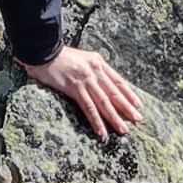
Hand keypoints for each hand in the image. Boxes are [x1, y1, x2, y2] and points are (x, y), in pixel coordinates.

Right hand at [25, 46, 142, 142]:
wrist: (43, 51)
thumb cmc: (60, 57)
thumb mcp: (83, 58)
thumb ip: (93, 69)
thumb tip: (102, 83)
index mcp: (98, 62)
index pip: (118, 81)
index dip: (129, 94)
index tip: (138, 105)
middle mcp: (95, 70)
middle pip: (114, 92)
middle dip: (127, 107)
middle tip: (138, 119)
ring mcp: (85, 79)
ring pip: (104, 102)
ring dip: (114, 117)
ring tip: (123, 129)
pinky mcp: (74, 87)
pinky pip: (88, 107)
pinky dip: (96, 120)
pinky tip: (101, 131)